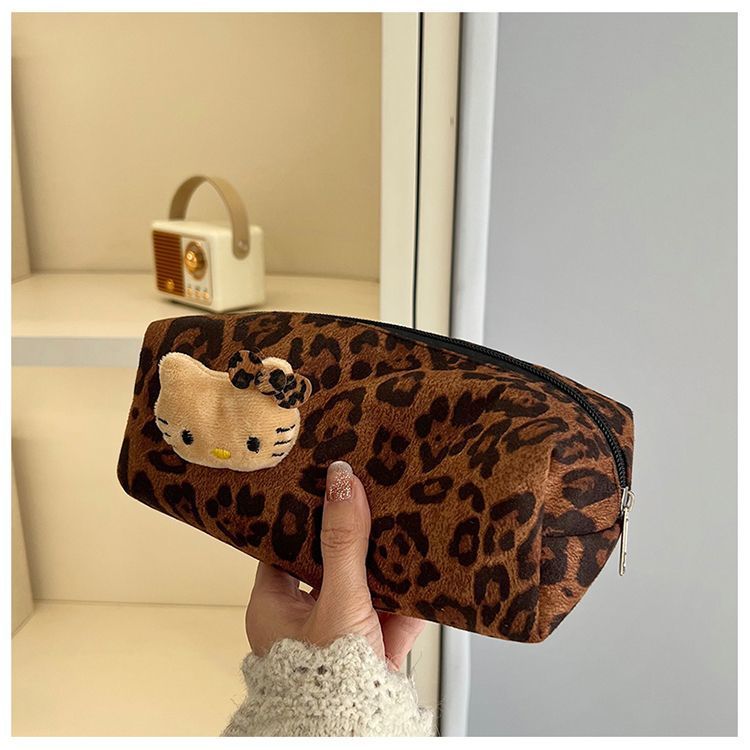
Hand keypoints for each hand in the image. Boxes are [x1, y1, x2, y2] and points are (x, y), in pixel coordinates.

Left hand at [244, 460, 424, 669]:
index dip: (304, 516)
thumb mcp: (337, 598)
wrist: (357, 736)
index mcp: (274, 605)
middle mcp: (305, 619)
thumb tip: (341, 481)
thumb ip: (343, 540)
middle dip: (354, 535)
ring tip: (400, 520)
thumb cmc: (325, 681)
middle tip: (369, 495)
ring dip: (384, 562)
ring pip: (364, 584)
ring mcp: (341, 633)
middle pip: (329, 561)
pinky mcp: (374, 650)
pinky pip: (392, 611)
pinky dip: (408, 594)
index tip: (323, 485)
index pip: (283, 545)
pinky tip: (426, 566)